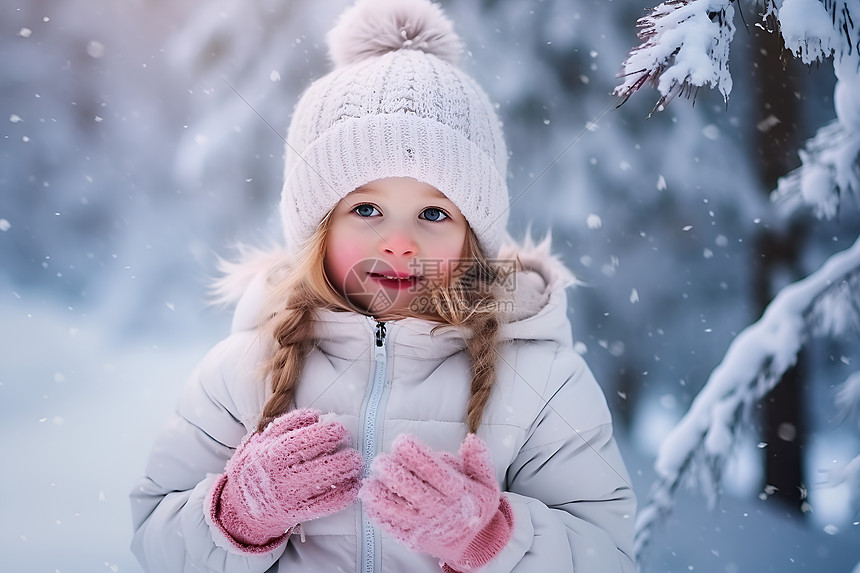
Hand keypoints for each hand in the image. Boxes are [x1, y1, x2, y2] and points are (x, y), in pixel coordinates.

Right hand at [209, 408, 362, 550]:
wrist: (238, 510)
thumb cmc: (252, 469)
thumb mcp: (258, 443)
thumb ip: (283, 426)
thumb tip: (315, 415)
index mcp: (267, 453)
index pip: (298, 440)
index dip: (322, 432)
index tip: (339, 428)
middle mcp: (276, 475)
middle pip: (310, 461)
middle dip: (335, 452)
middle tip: (351, 445)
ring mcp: (285, 496)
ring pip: (318, 483)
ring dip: (341, 472)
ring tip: (355, 463)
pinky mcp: (294, 513)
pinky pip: (321, 506)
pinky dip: (340, 497)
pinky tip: (353, 487)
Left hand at [359, 434, 513, 571]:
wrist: (475, 544)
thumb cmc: (476, 507)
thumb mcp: (487, 483)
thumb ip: (479, 461)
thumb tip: (471, 439)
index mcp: (458, 493)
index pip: (434, 471)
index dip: (416, 455)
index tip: (401, 441)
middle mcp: (441, 510)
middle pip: (412, 490)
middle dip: (393, 473)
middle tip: (380, 460)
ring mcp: (425, 526)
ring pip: (398, 510)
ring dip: (381, 496)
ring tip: (370, 482)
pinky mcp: (414, 539)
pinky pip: (393, 527)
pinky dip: (380, 516)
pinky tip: (369, 503)